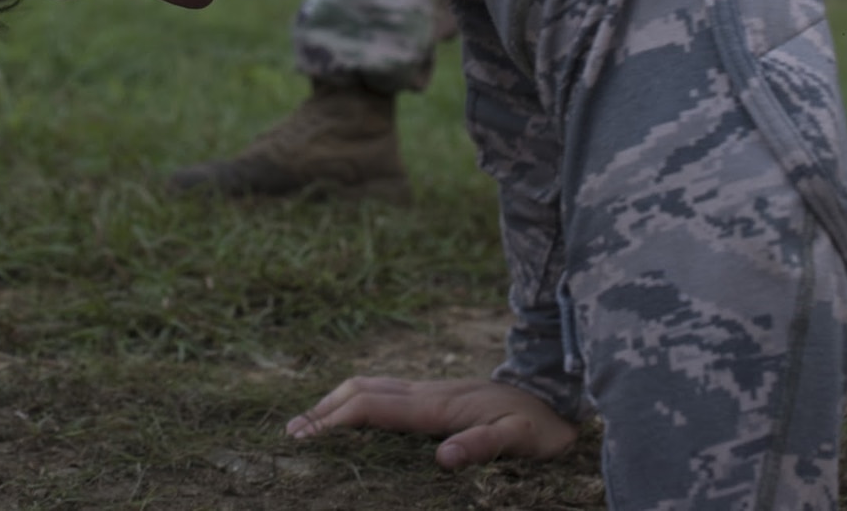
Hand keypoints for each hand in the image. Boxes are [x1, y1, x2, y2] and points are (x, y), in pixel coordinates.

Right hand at [284, 376, 576, 469]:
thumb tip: (441, 459)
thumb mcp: (519, 440)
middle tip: (291, 433)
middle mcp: (425, 391)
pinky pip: (383, 391)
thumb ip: (481, 446)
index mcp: (437, 406)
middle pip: (360, 390)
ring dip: (335, 401)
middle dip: (323, 409)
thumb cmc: (538, 425)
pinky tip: (350, 415)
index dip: (335, 421)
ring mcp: (427, 389)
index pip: (372, 408)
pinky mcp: (432, 394)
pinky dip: (355, 401)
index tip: (304, 437)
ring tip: (309, 423)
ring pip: (369, 386)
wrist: (554, 395)